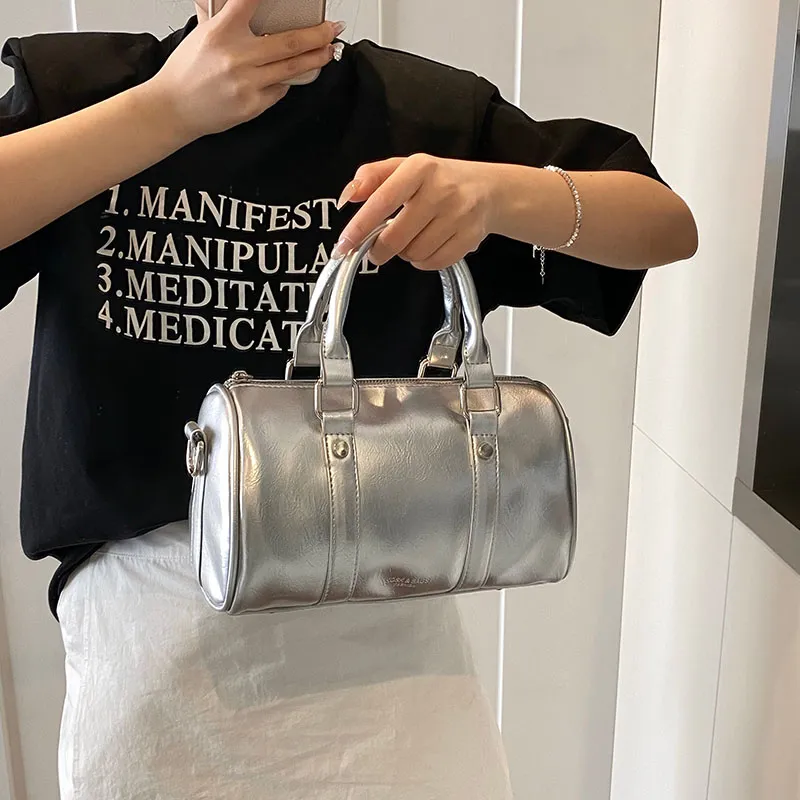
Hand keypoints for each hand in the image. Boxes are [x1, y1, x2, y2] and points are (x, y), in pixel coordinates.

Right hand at [147, 0, 343, 140]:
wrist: (175, 108)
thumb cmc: (187, 71)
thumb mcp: (201, 34)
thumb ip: (221, 15)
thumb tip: (234, 1)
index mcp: (221, 32)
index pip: (249, 1)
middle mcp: (237, 57)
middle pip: (289, 42)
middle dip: (317, 35)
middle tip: (332, 29)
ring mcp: (247, 83)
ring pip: (292, 69)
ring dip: (316, 58)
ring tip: (328, 50)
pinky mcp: (253, 105)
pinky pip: (280, 89)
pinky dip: (287, 80)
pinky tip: (293, 74)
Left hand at [332, 155, 497, 269]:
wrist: (489, 190)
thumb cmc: (439, 180)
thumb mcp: (405, 167)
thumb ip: (372, 177)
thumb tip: (348, 196)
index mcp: (420, 169)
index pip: (383, 201)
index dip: (360, 226)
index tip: (344, 244)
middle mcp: (441, 190)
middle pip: (396, 237)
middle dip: (379, 249)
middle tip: (376, 250)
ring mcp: (458, 215)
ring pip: (414, 253)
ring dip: (405, 253)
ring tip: (411, 239)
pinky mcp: (469, 237)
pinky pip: (434, 263)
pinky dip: (423, 261)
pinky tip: (427, 247)